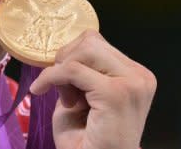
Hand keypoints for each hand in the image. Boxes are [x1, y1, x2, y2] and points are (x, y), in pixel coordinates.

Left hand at [30, 29, 156, 148]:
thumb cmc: (88, 140)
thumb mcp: (83, 94)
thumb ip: (81, 70)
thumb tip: (64, 51)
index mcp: (135, 74)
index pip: (96, 42)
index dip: (72, 56)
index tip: (64, 81)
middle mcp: (140, 76)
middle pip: (90, 41)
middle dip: (67, 60)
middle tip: (63, 90)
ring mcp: (132, 83)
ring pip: (84, 50)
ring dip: (63, 70)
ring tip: (67, 98)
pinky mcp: (116, 94)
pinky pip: (72, 69)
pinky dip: (50, 77)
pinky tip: (40, 90)